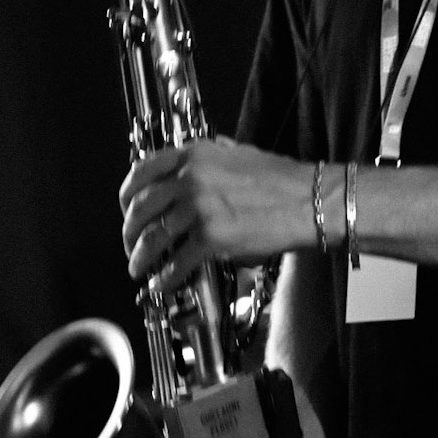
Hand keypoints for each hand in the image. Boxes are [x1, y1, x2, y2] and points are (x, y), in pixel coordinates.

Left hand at [119, 139, 312, 288]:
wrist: (310, 200)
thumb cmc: (282, 179)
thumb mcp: (238, 153)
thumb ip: (209, 158)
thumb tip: (190, 166)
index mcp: (194, 155)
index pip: (141, 172)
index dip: (127, 196)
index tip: (127, 211)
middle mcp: (190, 179)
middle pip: (141, 209)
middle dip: (129, 233)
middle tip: (130, 245)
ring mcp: (199, 208)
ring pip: (152, 238)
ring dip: (140, 258)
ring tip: (138, 269)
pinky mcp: (212, 238)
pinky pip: (177, 263)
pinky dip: (165, 278)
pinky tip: (162, 284)